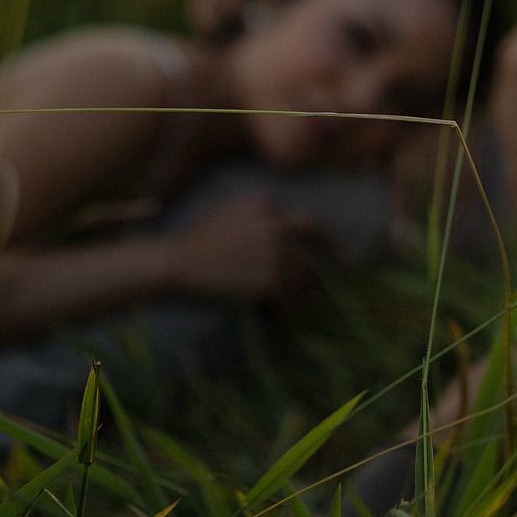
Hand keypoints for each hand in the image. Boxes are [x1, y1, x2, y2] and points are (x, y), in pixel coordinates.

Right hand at [166, 193, 334, 301]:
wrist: (175, 263)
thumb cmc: (195, 241)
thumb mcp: (226, 210)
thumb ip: (254, 207)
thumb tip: (276, 201)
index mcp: (268, 211)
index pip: (311, 226)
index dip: (329, 243)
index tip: (340, 259)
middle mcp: (276, 228)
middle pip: (313, 254)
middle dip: (325, 272)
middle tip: (329, 289)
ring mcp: (274, 255)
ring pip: (303, 281)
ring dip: (296, 296)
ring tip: (281, 307)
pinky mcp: (269, 281)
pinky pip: (287, 301)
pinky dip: (280, 311)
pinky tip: (266, 315)